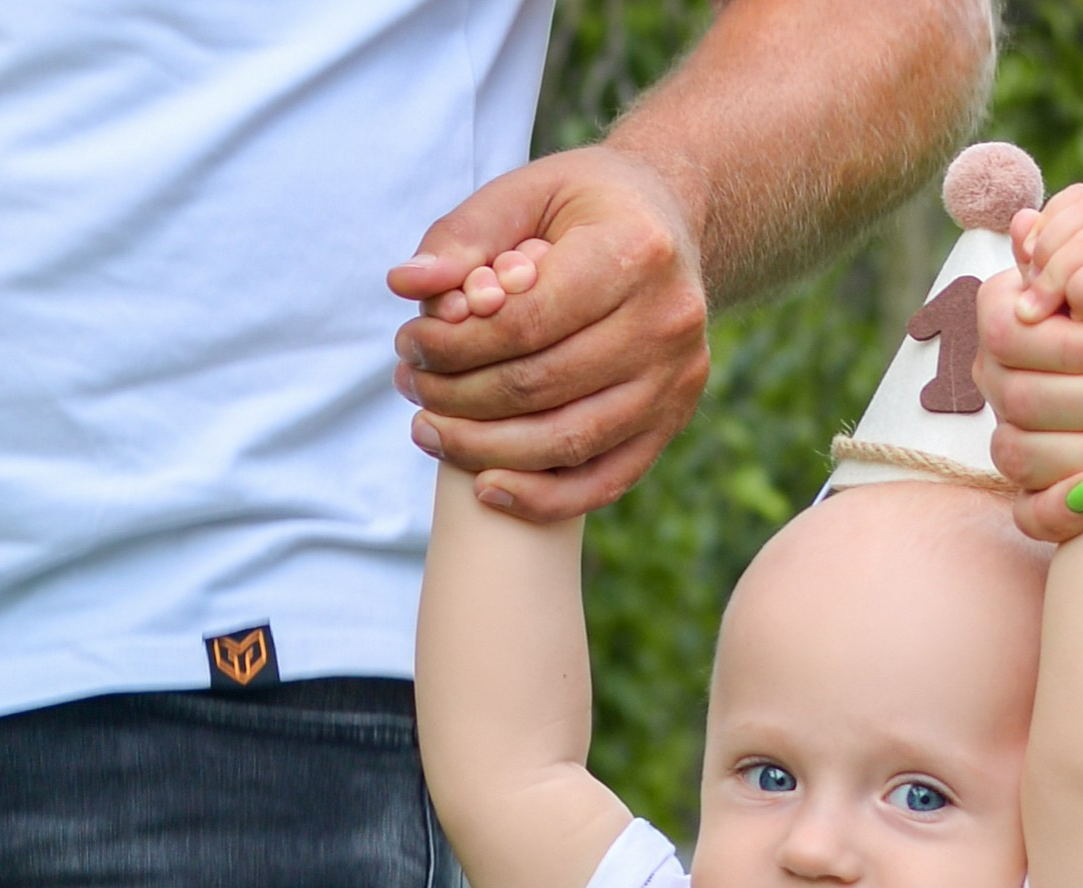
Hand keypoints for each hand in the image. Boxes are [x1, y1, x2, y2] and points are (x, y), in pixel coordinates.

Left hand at [390, 147, 710, 520]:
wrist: (672, 226)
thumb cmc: (585, 208)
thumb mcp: (525, 193)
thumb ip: (463, 235)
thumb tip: (407, 286)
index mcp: (633, 252)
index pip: (525, 322)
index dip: (455, 345)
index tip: (410, 344)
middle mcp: (666, 322)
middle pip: (540, 386)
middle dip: (459, 396)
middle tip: (411, 387)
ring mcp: (675, 381)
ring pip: (567, 441)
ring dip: (485, 449)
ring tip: (431, 431)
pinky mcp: (672, 423)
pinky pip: (603, 482)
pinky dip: (542, 498)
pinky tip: (486, 489)